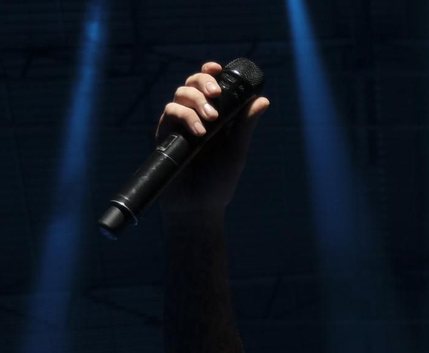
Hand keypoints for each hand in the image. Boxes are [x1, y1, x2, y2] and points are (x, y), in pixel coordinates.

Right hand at [155, 61, 272, 215]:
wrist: (197, 208)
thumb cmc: (218, 183)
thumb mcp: (237, 152)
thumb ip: (245, 126)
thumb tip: (263, 100)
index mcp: (216, 118)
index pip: (211, 87)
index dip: (211, 73)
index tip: (218, 68)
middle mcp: (196, 117)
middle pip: (193, 83)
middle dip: (203, 81)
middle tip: (216, 95)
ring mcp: (179, 125)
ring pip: (181, 94)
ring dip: (196, 101)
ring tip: (211, 120)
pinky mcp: (165, 134)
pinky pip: (170, 112)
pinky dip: (186, 117)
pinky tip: (199, 133)